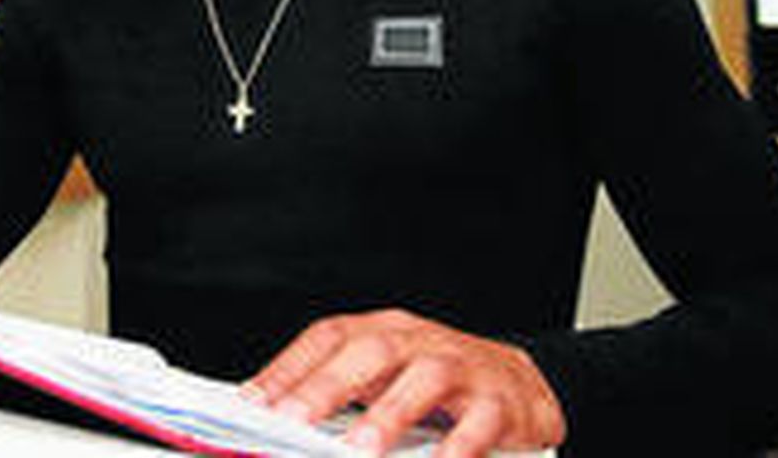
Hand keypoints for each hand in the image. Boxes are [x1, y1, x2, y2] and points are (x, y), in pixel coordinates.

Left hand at [247, 309, 564, 456]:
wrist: (524, 386)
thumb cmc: (442, 387)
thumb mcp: (387, 381)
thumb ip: (342, 396)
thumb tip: (277, 419)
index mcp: (386, 332)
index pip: (329, 338)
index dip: (289, 367)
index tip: (253, 401)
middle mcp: (421, 342)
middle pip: (372, 350)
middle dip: (329, 386)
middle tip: (293, 420)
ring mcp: (464, 368)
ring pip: (426, 379)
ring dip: (390, 414)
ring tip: (361, 449)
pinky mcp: (501, 402)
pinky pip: (480, 423)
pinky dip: (458, 447)